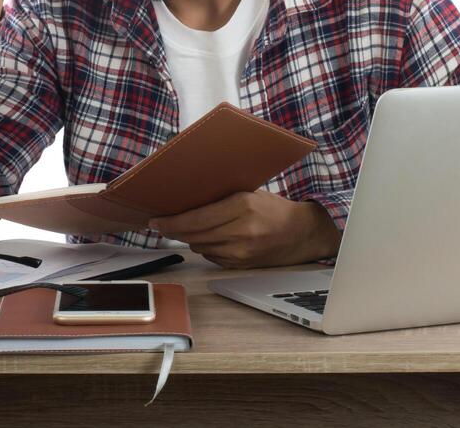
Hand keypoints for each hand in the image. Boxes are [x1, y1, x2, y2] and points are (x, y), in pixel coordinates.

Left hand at [148, 191, 341, 268]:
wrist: (303, 233)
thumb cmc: (275, 209)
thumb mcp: (250, 193)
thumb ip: (222, 198)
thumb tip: (187, 202)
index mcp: (242, 206)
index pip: (196, 219)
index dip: (171, 222)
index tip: (156, 220)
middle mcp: (241, 231)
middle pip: (194, 235)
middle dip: (174, 230)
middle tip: (160, 224)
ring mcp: (241, 252)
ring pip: (200, 248)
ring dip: (189, 239)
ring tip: (182, 229)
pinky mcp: (242, 265)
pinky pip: (212, 257)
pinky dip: (205, 248)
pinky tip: (207, 239)